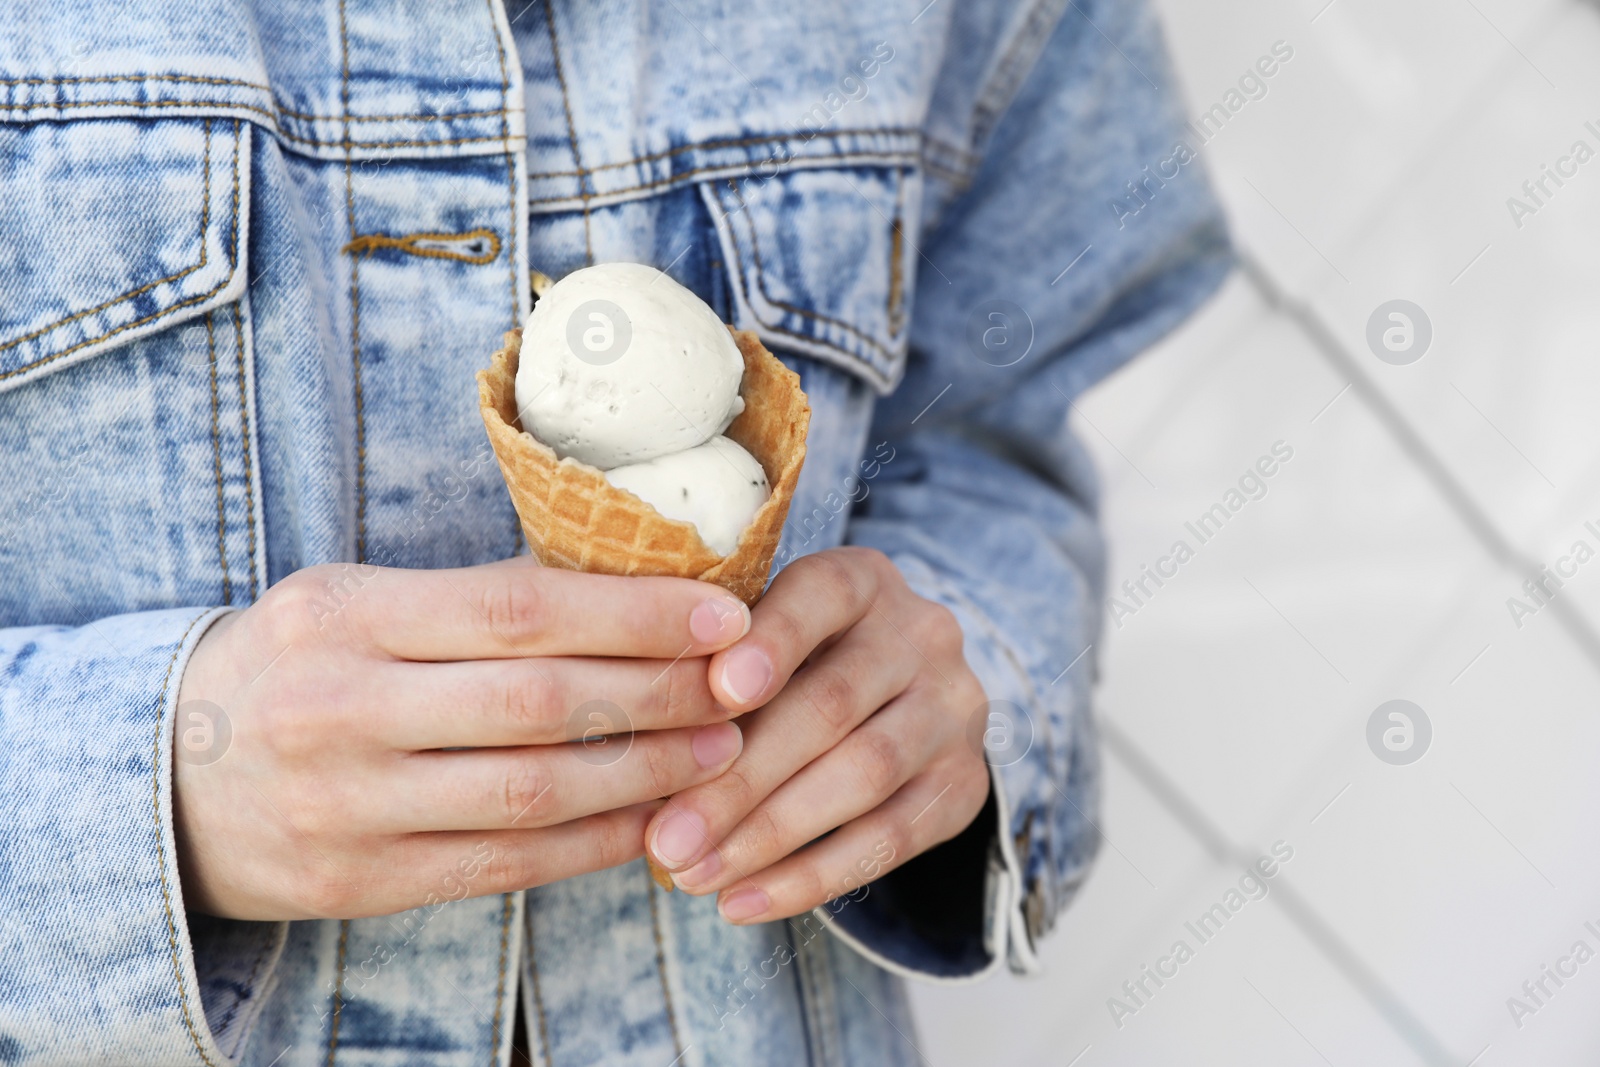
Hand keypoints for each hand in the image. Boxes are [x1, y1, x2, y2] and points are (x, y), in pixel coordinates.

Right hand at [173, 558, 751, 920]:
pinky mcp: (357, 883)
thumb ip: (473, 603)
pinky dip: (591, 844)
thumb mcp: (354, 604)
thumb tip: (631, 589)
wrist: (165, 779)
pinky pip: (503, 865)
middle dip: (661, 693)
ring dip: (646, 774)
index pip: (518, 607)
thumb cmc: (293, 668)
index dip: (635, 613)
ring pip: (533, 793)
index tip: (723, 614)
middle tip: (743, 686)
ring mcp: (345, 806)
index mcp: (343, 614)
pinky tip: (652, 821)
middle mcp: (338, 708)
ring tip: (720, 751)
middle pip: (539, 702)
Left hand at [643, 547, 989, 922]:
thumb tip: (641, 737)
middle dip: (741, 779)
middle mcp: (923, 633)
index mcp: (863, 579)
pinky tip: (741, 902)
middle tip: (666, 838)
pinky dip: (809, 878)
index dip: (771, 644)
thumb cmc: (793, 661)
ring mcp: (954, 709)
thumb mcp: (762, 633)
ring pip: (864, 776)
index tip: (718, 692)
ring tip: (693, 876)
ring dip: (769, 836)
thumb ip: (716, 663)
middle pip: (832, 705)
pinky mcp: (964, 783)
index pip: (821, 596)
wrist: (898, 696)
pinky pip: (890, 841)